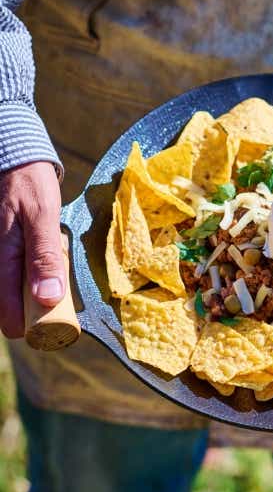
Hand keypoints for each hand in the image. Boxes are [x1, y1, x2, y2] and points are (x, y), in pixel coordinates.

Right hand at [0, 161, 65, 337]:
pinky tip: (37, 273)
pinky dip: (23, 280)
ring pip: (7, 289)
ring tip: (44, 288)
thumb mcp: (44, 218)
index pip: (6, 309)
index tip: (40, 330)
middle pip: (5, 303)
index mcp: (2, 256)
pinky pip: (9, 275)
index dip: (22, 324)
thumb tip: (48, 298)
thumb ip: (45, 257)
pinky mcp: (1, 250)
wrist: (15, 162)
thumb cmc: (30, 187)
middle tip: (48, 307)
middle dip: (26, 310)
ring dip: (26, 295)